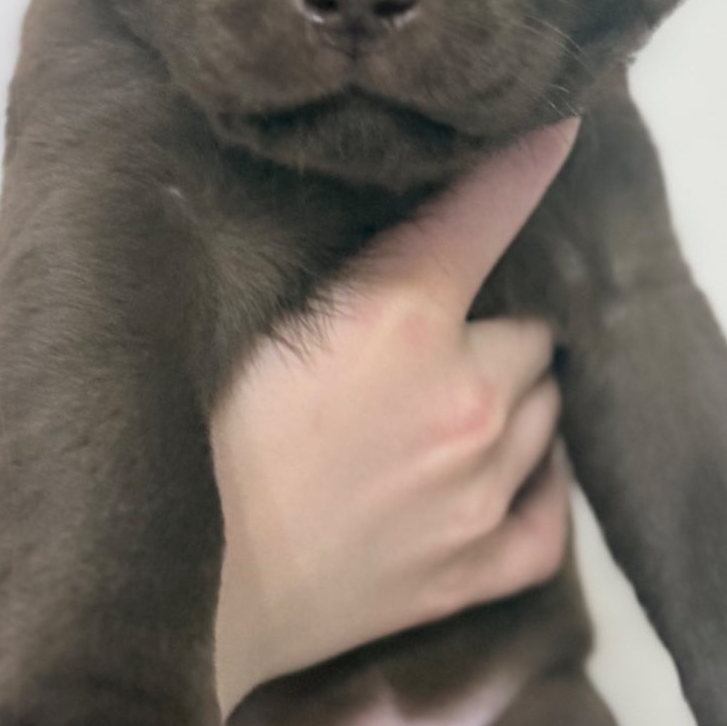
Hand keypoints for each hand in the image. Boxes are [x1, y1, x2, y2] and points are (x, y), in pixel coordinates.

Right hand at [0, 122, 578, 725]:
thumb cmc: (180, 440)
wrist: (168, 601)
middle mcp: (468, 399)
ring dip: (521, 394)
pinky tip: (521, 470)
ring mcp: (479, 495)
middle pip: (532, 328)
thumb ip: (324, 259)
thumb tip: (370, 203)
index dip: (527, 158)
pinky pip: (550, 521)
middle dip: (499, 316)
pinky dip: (544, 485)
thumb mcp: (240, 316)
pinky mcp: (469, 577)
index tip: (558, 124)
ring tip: (472, 389)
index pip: (494, 204)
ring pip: (549, 414)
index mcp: (404, 318)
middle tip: (449, 319)